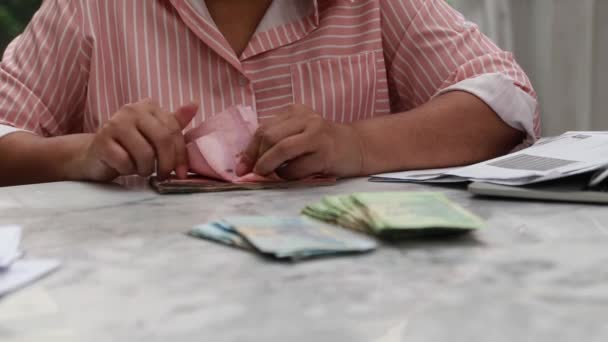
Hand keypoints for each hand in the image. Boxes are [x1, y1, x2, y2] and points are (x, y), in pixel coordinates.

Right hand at [78, 99, 197, 181]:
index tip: (181, 173)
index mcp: (148, 106)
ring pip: (145, 153)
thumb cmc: (130, 146)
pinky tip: (124, 167)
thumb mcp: (155, 133)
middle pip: (162, 140)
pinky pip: (125, 162)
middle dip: (166, 163)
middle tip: (162, 175)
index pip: (174, 131)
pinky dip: (128, 170)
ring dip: (146, 169)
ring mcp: (115, 123)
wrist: (95, 155)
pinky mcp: (101, 141)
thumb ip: (174, 122)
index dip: (181, 155)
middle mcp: (131, 110)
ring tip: (140, 169)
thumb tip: (195, 104)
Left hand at [236, 104, 362, 179]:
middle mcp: (306, 118)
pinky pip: (296, 167)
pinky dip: (288, 176)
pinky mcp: (325, 153)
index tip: (242, 168)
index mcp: (295, 111)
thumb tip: (246, 163)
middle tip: (256, 173)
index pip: (263, 129)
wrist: (356, 147)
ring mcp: (317, 134)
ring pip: (281, 150)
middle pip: (269, 137)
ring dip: (269, 167)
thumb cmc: (321, 145)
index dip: (249, 150)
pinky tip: (293, 175)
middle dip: (258, 159)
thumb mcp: (298, 134)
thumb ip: (276, 141)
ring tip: (270, 175)